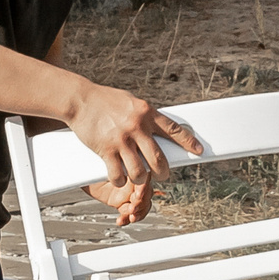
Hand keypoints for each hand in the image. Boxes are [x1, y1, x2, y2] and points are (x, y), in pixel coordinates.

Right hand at [64, 82, 198, 219]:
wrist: (80, 99)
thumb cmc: (105, 100)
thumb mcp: (131, 102)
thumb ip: (145, 116)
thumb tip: (160, 128)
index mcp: (146, 112)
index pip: (174, 130)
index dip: (188, 142)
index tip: (198, 150)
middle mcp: (136, 127)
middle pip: (159, 158)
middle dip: (164, 171)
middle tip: (163, 174)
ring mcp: (121, 140)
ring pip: (140, 171)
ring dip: (141, 179)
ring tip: (139, 177)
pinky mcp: (105, 150)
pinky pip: (118, 174)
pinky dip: (120, 180)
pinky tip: (119, 177)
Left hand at [87, 170, 158, 227]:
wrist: (82, 171)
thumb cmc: (92, 163)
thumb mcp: (102, 164)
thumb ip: (114, 168)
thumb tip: (120, 170)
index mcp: (131, 168)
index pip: (144, 178)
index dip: (144, 187)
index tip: (138, 194)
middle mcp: (132, 181)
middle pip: (146, 194)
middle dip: (141, 203)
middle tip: (132, 208)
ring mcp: (127, 192)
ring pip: (142, 205)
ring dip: (138, 213)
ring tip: (130, 217)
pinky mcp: (121, 203)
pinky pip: (128, 213)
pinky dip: (126, 219)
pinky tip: (121, 221)